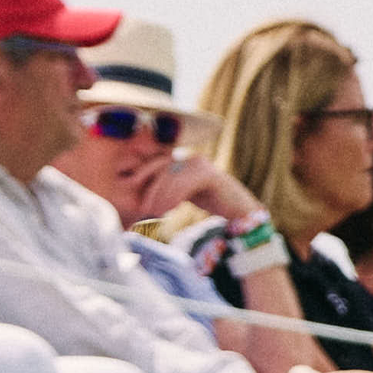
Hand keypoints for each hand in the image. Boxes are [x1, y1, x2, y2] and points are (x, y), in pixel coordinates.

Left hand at [138, 154, 262, 224]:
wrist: (239, 207)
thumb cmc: (212, 200)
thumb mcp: (187, 192)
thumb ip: (171, 189)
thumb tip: (147, 199)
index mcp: (185, 160)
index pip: (158, 163)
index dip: (143, 174)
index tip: (134, 191)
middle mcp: (192, 158)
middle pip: (163, 169)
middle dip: (151, 189)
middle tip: (144, 209)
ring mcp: (201, 165)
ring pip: (172, 178)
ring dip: (161, 197)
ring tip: (156, 213)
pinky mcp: (209, 175)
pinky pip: (185, 185)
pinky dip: (174, 198)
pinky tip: (170, 210)